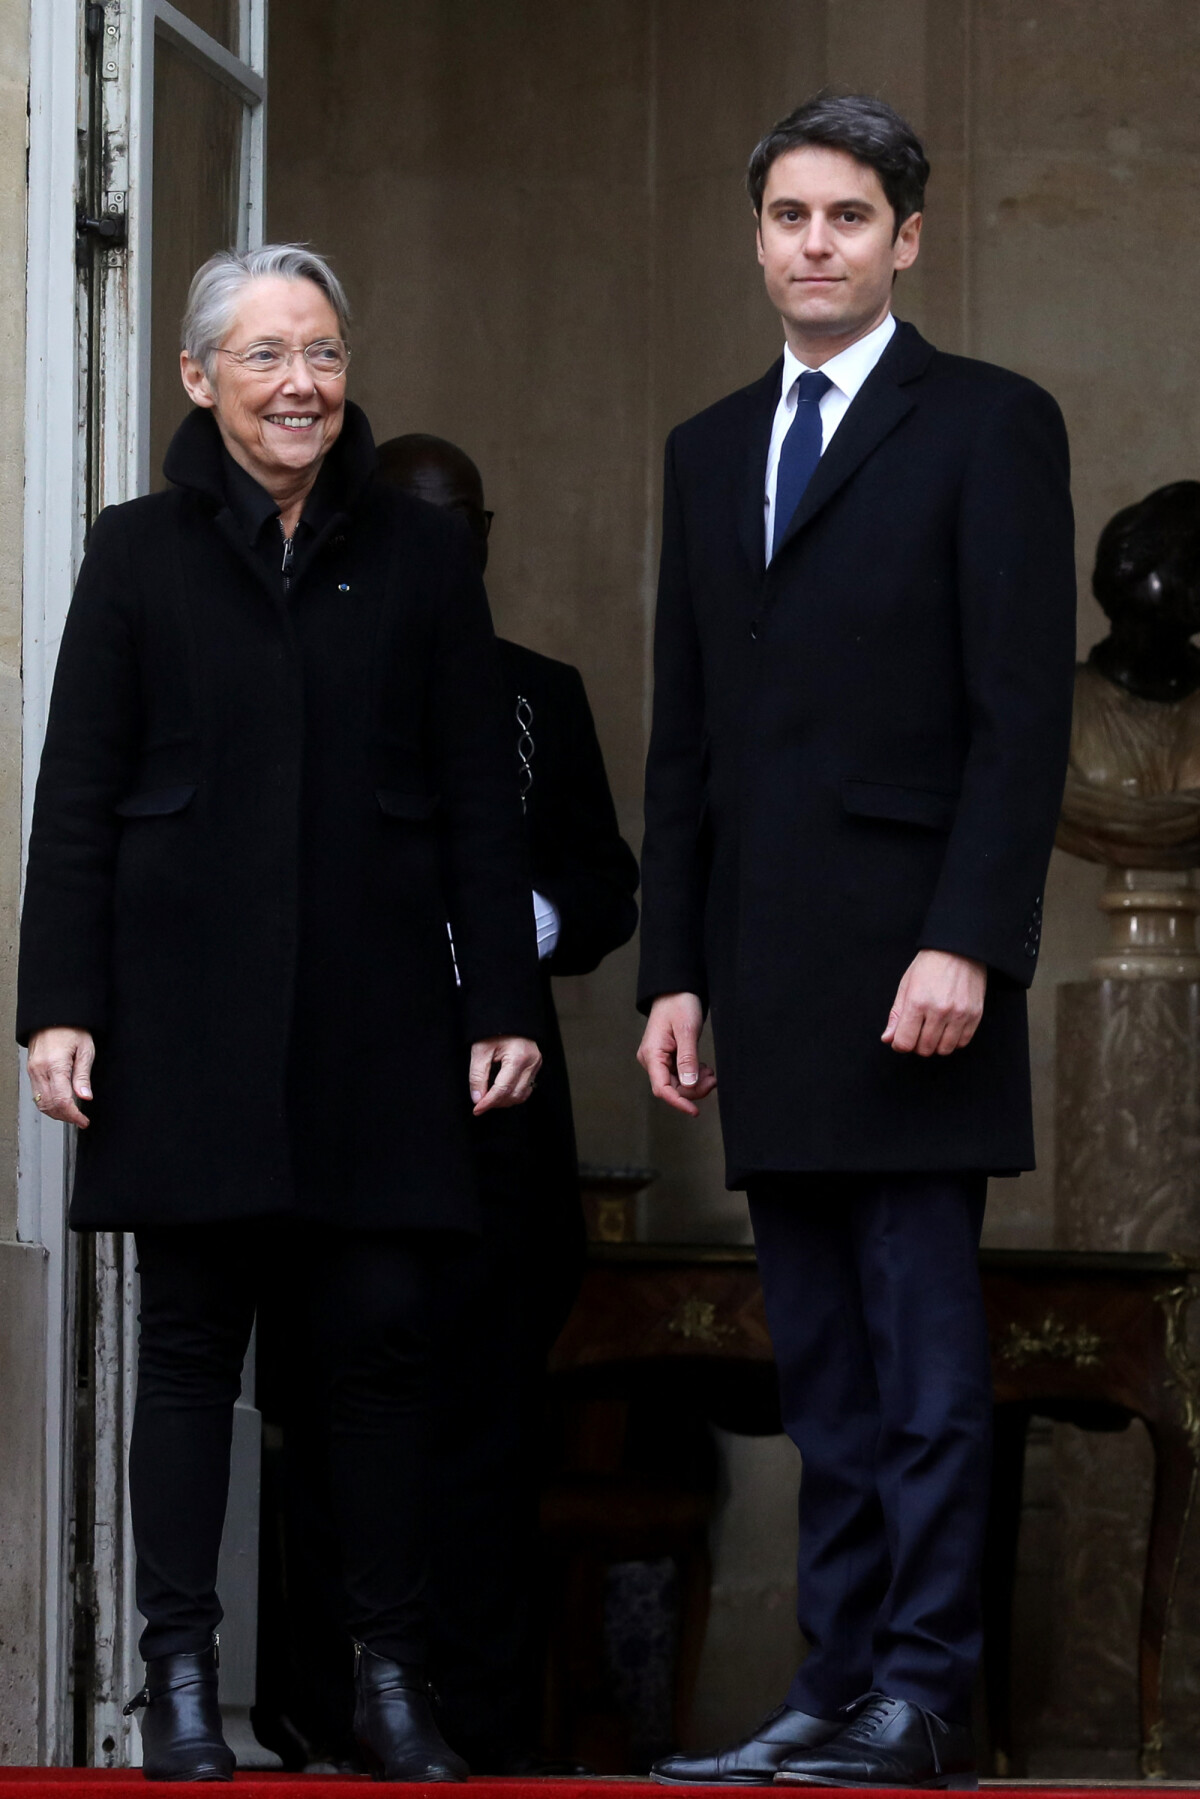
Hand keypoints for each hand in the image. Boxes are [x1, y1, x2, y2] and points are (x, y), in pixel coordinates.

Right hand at [27, 1027, 95, 1126]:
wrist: (54, 1016)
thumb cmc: (72, 1029)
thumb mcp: (86, 1050)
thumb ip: (84, 1076)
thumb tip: (85, 1097)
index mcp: (55, 1065)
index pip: (62, 1100)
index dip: (73, 1115)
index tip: (83, 1121)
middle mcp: (40, 1070)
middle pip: (49, 1105)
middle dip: (65, 1117)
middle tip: (80, 1119)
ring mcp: (33, 1071)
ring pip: (40, 1103)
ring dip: (55, 1113)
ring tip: (71, 1114)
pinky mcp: (31, 1070)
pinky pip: (36, 1094)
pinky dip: (47, 1103)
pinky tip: (59, 1104)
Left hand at [469, 1036, 540, 1113]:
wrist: (507, 1016)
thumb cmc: (493, 1030)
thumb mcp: (480, 1050)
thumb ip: (477, 1076)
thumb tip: (477, 1099)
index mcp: (518, 1058)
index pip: (503, 1089)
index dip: (488, 1102)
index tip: (477, 1109)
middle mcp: (531, 1062)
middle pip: (514, 1095)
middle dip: (496, 1102)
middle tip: (480, 1102)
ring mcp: (536, 1064)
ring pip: (522, 1095)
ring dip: (505, 1100)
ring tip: (490, 1097)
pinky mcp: (536, 1065)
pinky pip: (527, 1088)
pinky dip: (513, 1093)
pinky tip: (502, 1091)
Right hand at [637, 992, 716, 1115]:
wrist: (676, 990)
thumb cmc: (679, 1004)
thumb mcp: (687, 1030)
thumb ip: (688, 1058)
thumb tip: (689, 1084)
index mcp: (652, 1054)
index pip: (662, 1088)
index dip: (678, 1102)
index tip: (694, 1111)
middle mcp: (652, 1060)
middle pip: (672, 1089)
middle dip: (693, 1089)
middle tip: (713, 1078)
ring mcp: (659, 1060)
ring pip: (677, 1084)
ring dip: (696, 1083)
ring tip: (710, 1072)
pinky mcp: (667, 1058)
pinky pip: (680, 1076)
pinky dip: (694, 1076)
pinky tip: (704, 1068)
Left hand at [882, 950, 986, 1056]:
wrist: (959, 949)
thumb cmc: (929, 965)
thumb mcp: (906, 985)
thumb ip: (896, 1015)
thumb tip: (888, 1039)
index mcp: (917, 1002)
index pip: (905, 1042)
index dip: (900, 1045)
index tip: (900, 1039)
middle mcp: (939, 1011)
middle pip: (924, 1049)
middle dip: (917, 1045)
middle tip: (917, 1032)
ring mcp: (959, 1014)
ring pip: (944, 1049)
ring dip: (935, 1045)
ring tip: (933, 1031)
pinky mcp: (975, 1015)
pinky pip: (962, 1042)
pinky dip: (953, 1041)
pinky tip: (947, 1028)